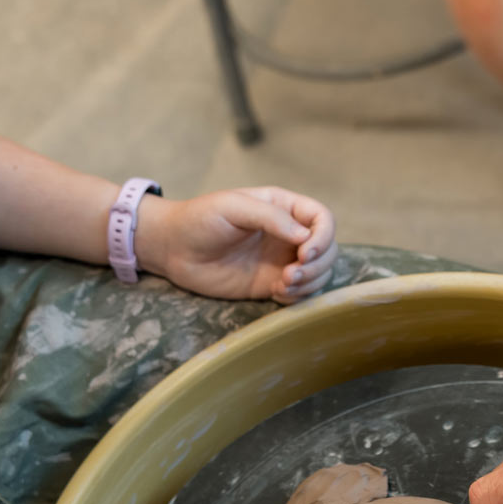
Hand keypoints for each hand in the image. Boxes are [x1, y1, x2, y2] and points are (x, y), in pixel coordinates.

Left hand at [138, 186, 338, 303]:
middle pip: (328, 250)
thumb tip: (305, 236)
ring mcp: (281, 261)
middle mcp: (288, 234)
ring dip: (309, 283)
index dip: (323, 237)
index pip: (322, 219)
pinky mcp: (271, 284)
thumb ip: (270, 217)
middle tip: (290, 275)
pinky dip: (297, 297)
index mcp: (284, 208)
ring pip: (318, 274)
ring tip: (282, 285)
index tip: (305, 252)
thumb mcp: (233, 207)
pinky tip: (276, 293)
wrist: (174, 249)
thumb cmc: (200, 219)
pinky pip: (300, 293)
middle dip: (317, 265)